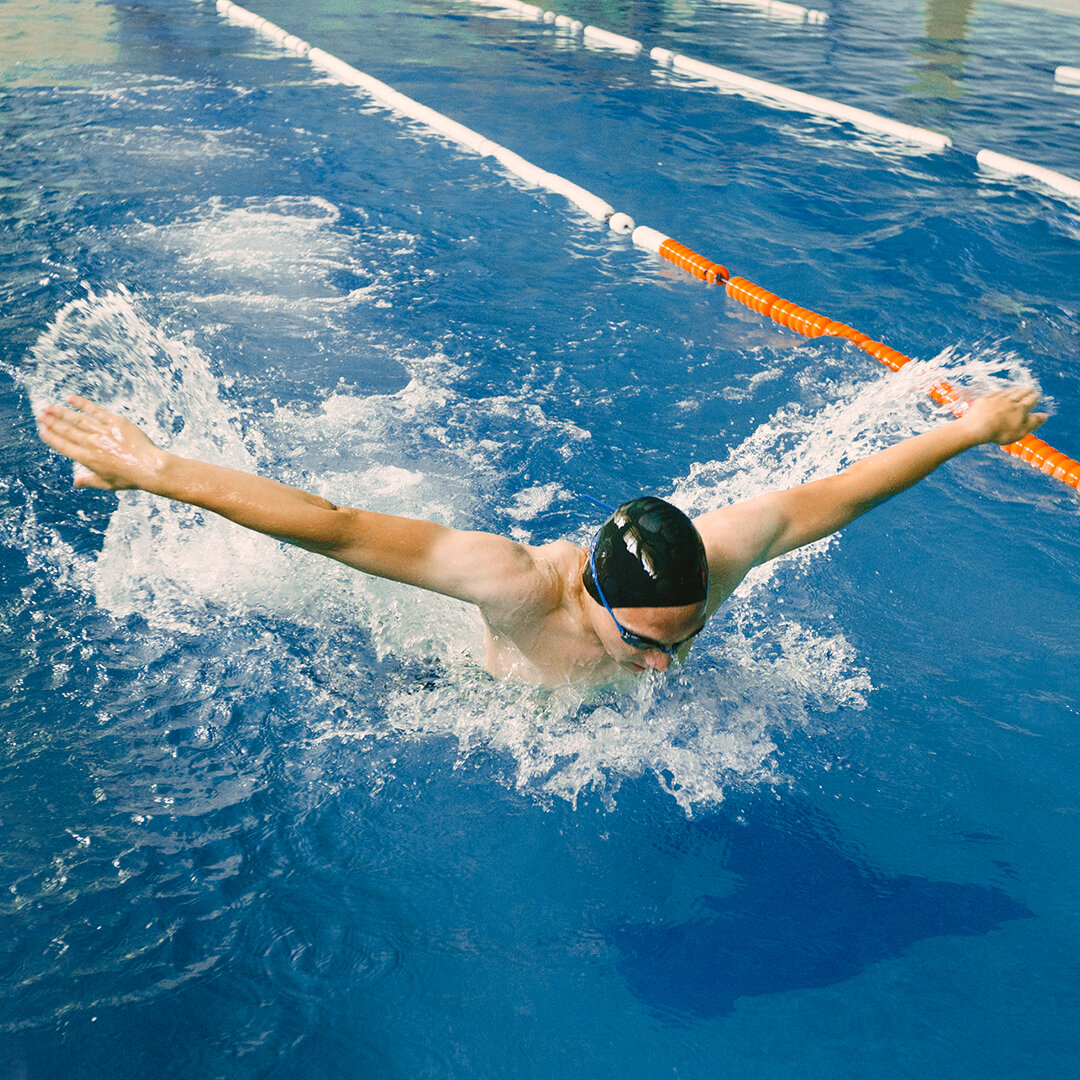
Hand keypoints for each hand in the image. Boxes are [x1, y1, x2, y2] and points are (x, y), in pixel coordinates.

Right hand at [37, 396, 168, 491]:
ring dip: (61, 412)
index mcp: (86, 459)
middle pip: (66, 431)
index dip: (52, 438)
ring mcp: (102, 432)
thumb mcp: (107, 483)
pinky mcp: (114, 423)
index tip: (42, 431)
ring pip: (77, 419)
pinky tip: (70, 398)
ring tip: (48, 407)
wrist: (149, 467)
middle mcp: (91, 444)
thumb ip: (89, 481)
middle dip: (52, 422)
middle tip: (40, 415)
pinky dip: (82, 404)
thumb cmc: (130, 478)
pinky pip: (95, 411)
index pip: (63, 446)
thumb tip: (75, 482)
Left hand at [960, 386, 1047, 445]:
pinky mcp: (984, 400)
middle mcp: (1009, 401)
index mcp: (1020, 409)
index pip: (1030, 401)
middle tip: (1030, 388)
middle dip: (1026, 391)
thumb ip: (1033, 423)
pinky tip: (1001, 391)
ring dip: (1015, 390)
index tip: (1037, 395)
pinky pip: (994, 393)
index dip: (1034, 398)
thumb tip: (1045, 416)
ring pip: (1008, 392)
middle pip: (1020, 394)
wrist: (977, 428)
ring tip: (1019, 388)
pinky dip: (1000, 392)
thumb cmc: (1000, 433)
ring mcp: (996, 399)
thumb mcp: (1021, 431)